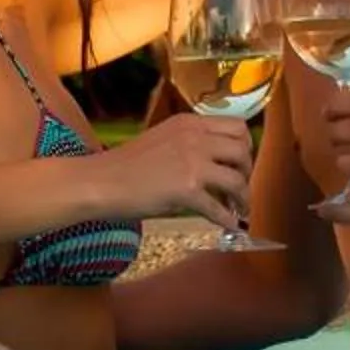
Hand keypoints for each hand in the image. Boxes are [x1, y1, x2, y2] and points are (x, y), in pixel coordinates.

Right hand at [103, 111, 253, 229]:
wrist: (101, 181)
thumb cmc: (126, 164)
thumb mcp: (164, 139)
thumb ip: (191, 143)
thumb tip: (216, 163)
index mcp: (190, 123)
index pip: (237, 127)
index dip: (245, 147)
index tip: (241, 164)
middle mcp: (195, 138)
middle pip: (243, 151)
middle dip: (247, 171)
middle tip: (241, 187)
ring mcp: (192, 163)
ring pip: (237, 180)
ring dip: (243, 198)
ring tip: (240, 210)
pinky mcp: (187, 191)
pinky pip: (219, 208)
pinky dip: (228, 220)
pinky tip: (229, 226)